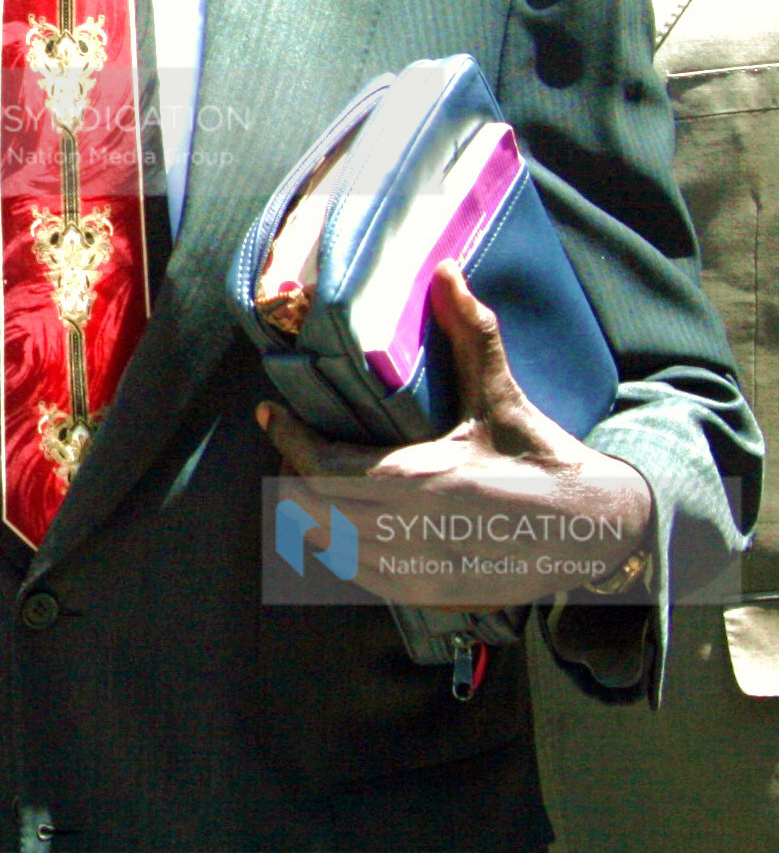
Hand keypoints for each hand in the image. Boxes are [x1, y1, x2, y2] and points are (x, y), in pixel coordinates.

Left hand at [258, 261, 652, 611]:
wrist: (595, 531)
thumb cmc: (543, 458)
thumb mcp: (502, 397)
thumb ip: (471, 333)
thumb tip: (447, 271)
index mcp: (421, 480)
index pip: (320, 466)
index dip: (287, 438)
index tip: (270, 412)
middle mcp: (410, 532)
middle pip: (309, 507)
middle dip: (290, 469)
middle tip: (291, 440)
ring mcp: (416, 571)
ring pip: (325, 543)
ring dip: (309, 508)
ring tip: (311, 473)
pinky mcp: (426, 595)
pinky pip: (354, 573)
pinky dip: (337, 544)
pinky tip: (344, 516)